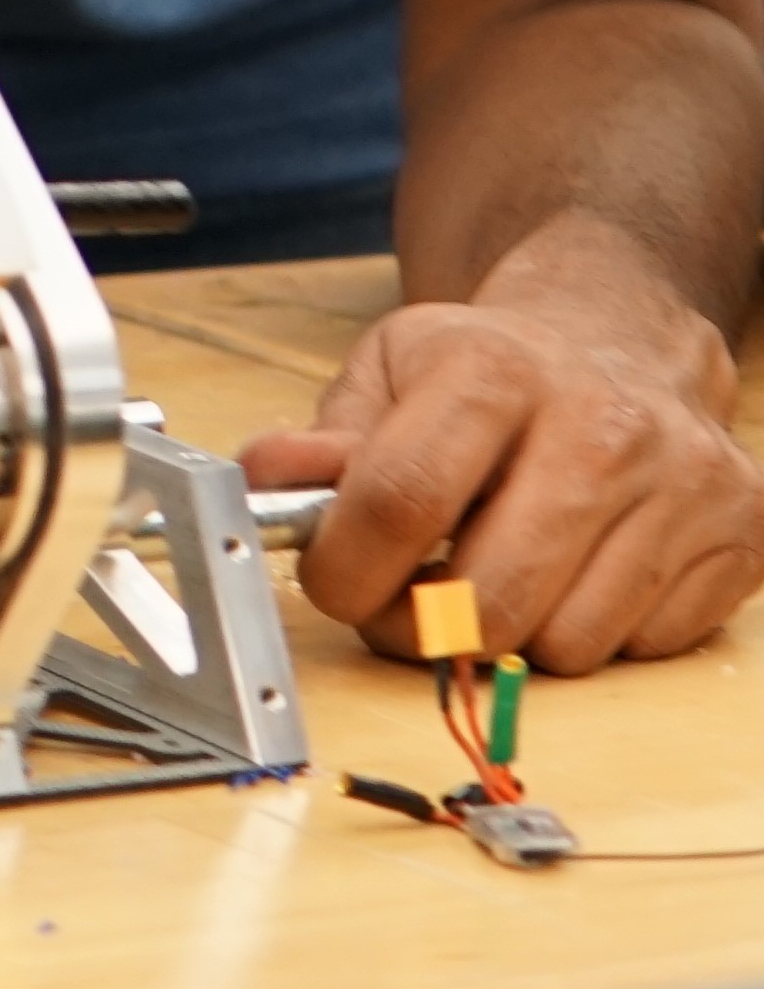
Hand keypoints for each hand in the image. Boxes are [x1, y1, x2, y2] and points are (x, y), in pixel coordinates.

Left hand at [245, 220, 763, 671]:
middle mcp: (603, 426)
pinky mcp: (741, 539)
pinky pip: (640, 649)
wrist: (623, 339)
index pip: (400, 499)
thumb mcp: (390, 370)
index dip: (346, 569)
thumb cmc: (490, 369)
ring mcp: (685, 486)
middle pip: (489, 597)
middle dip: (424, 625)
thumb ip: (324, 438)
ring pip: (567, 644)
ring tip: (496, 572)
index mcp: (494, 370)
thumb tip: (271, 484)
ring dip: (512, 636)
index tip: (333, 583)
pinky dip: (591, 631)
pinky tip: (574, 569)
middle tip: (407, 601)